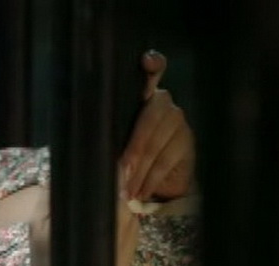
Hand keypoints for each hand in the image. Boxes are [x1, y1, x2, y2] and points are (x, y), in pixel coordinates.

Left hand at [118, 51, 194, 201]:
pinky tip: (139, 192)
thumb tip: (90, 143)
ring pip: (156, 146)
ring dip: (138, 172)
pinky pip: (166, 162)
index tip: (146, 60)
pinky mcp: (187, 142)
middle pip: (149, 121)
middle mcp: (162, 102)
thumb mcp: (111, 142)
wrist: (154, 180)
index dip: (152, 65)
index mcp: (140, 95)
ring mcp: (177, 121)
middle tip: (120, 172)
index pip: (151, 73)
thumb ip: (105, 134)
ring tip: (125, 190)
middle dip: (132, 151)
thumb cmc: (125, 155)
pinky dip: (150, 180)